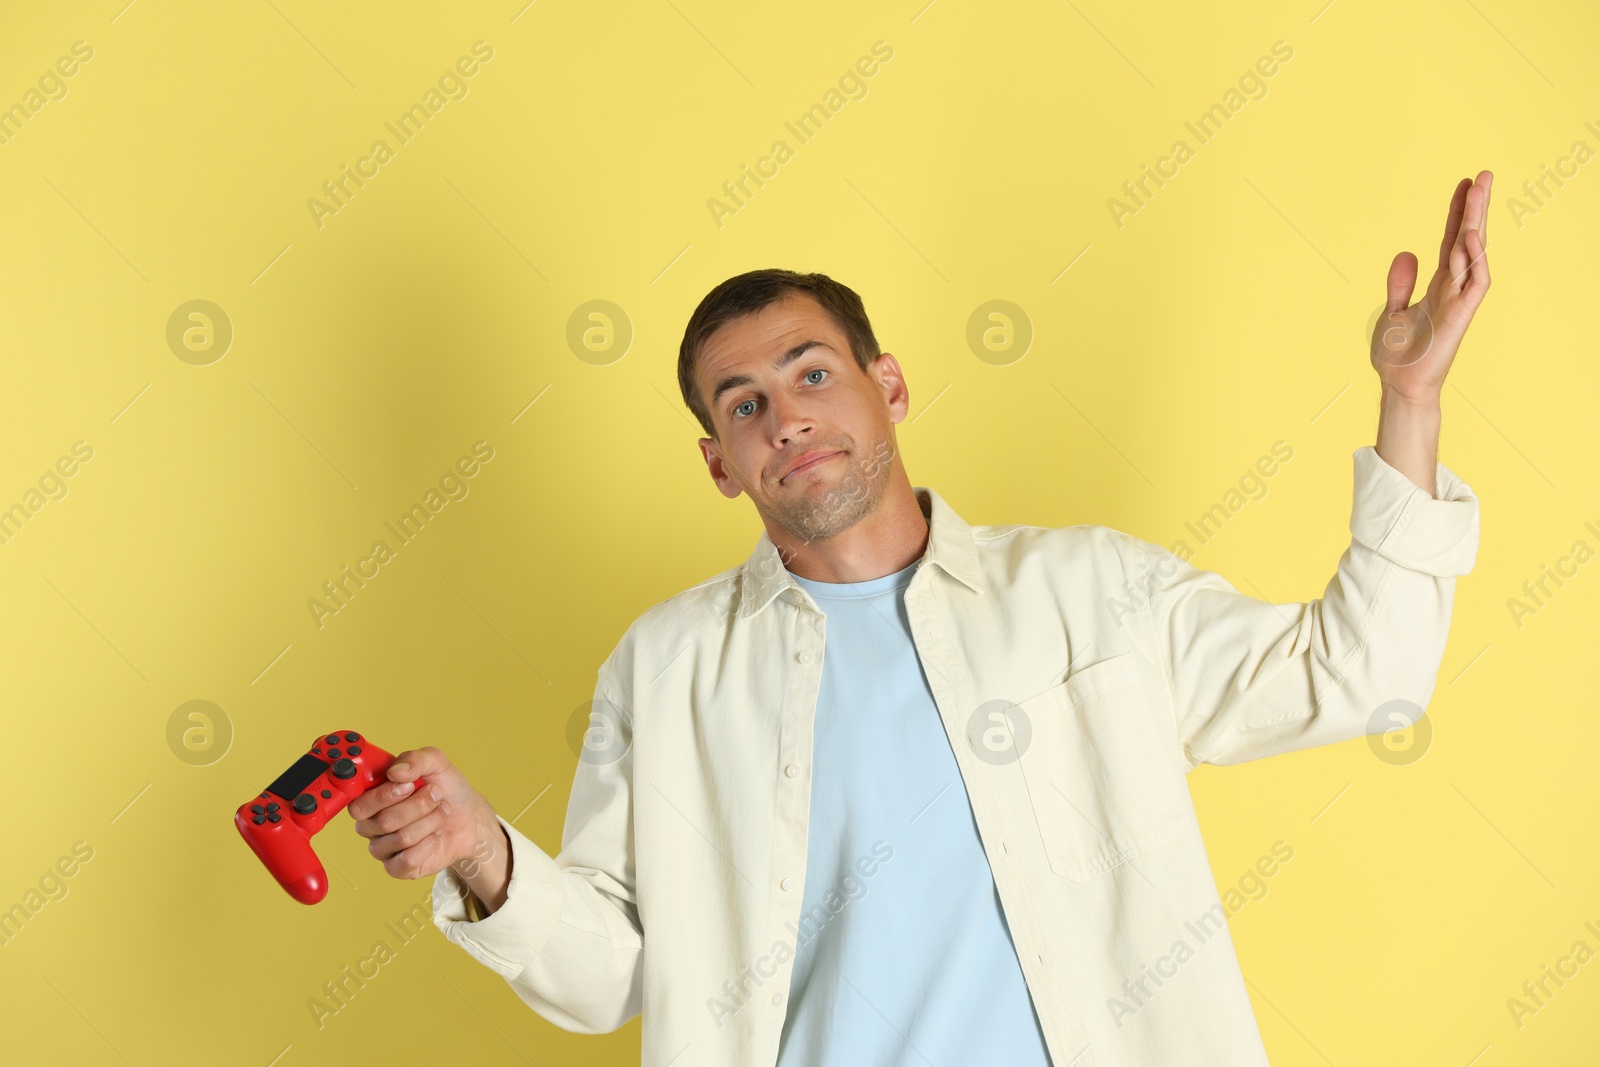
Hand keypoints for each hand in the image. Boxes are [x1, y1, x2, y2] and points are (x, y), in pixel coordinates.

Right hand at [348, 746, 494, 880]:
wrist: (470, 817)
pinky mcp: (398, 868)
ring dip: (430, 821)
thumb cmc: (447, 791)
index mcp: (371, 799)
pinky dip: (429, 843)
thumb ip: (415, 759)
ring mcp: (383, 848)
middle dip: (418, 805)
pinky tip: (436, 835)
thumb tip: (395, 772)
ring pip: (401, 838)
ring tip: (440, 812)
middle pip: (383, 821)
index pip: (359, 805)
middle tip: (435, 795)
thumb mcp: (436, 764)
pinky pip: (408, 859)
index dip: (383, 796)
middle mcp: (372, 825)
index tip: (409, 786)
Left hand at [1370, 170, 1492, 402]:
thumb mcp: (1393, 311)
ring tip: (1479, 191)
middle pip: (1468, 239)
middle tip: (1484, 174)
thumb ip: (1401, 283)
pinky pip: (1474, 283)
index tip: (1464, 184)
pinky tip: (1469, 236)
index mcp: (1439, 284)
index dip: (1458, 212)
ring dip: (1476, 223)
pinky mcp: (1460, 316)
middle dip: (1475, 207)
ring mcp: (1459, 301)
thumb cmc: (1399, 355)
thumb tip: (1406, 252)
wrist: (1399, 386)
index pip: (1451, 240)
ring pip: (1474, 254)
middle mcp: (1453, 288)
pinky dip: (1474, 260)